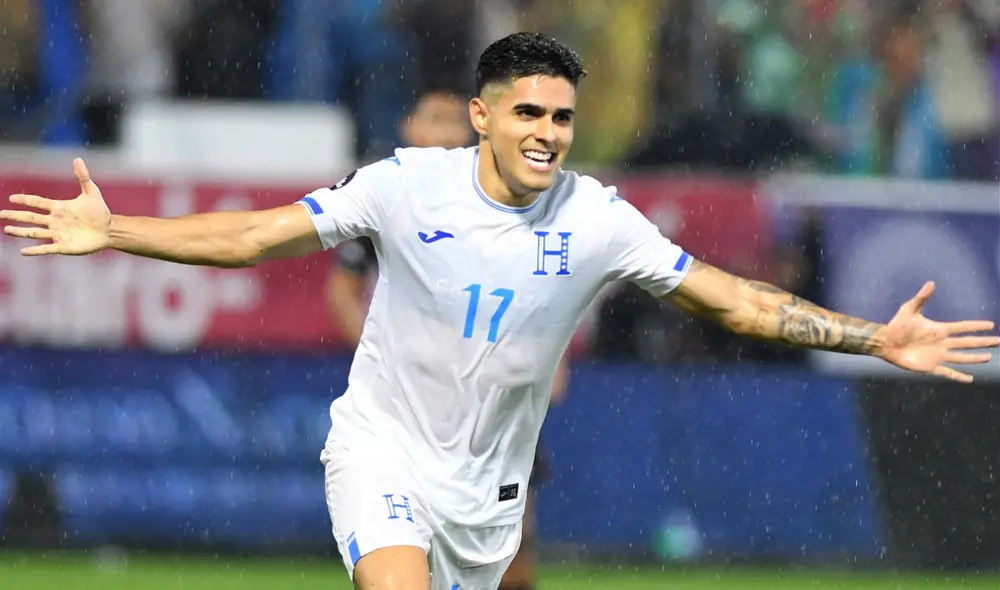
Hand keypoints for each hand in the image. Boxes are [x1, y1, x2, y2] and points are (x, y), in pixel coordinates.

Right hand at [1, 158, 110, 255]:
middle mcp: (54, 221)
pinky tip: (23, 251)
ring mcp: (58, 234)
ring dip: (20, 232)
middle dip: (15, 216)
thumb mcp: (91, 192)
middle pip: (31, 217)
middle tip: (0, 214)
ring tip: (7, 230)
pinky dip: (35, 250)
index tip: (11, 198)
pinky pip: (46, 248)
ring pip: (35, 232)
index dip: (24, 200)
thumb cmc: (99, 211)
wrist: (109, 229)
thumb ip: (82, 177)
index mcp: (58, 208)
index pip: (37, 202)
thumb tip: (77, 159)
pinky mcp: (64, 246)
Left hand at [877, 282, 998, 382]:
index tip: (991, 325)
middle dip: (983, 342)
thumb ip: (921, 297)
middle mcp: (942, 343)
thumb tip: (931, 283)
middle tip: (999, 341)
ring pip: (962, 357)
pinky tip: (970, 379)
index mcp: (939, 329)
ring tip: (988, 357)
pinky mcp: (930, 366)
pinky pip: (948, 372)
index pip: (963, 327)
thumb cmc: (896, 325)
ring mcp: (938, 355)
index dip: (976, 326)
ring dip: (975, 358)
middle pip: (967, 343)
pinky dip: (958, 376)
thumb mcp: (910, 309)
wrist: (885, 342)